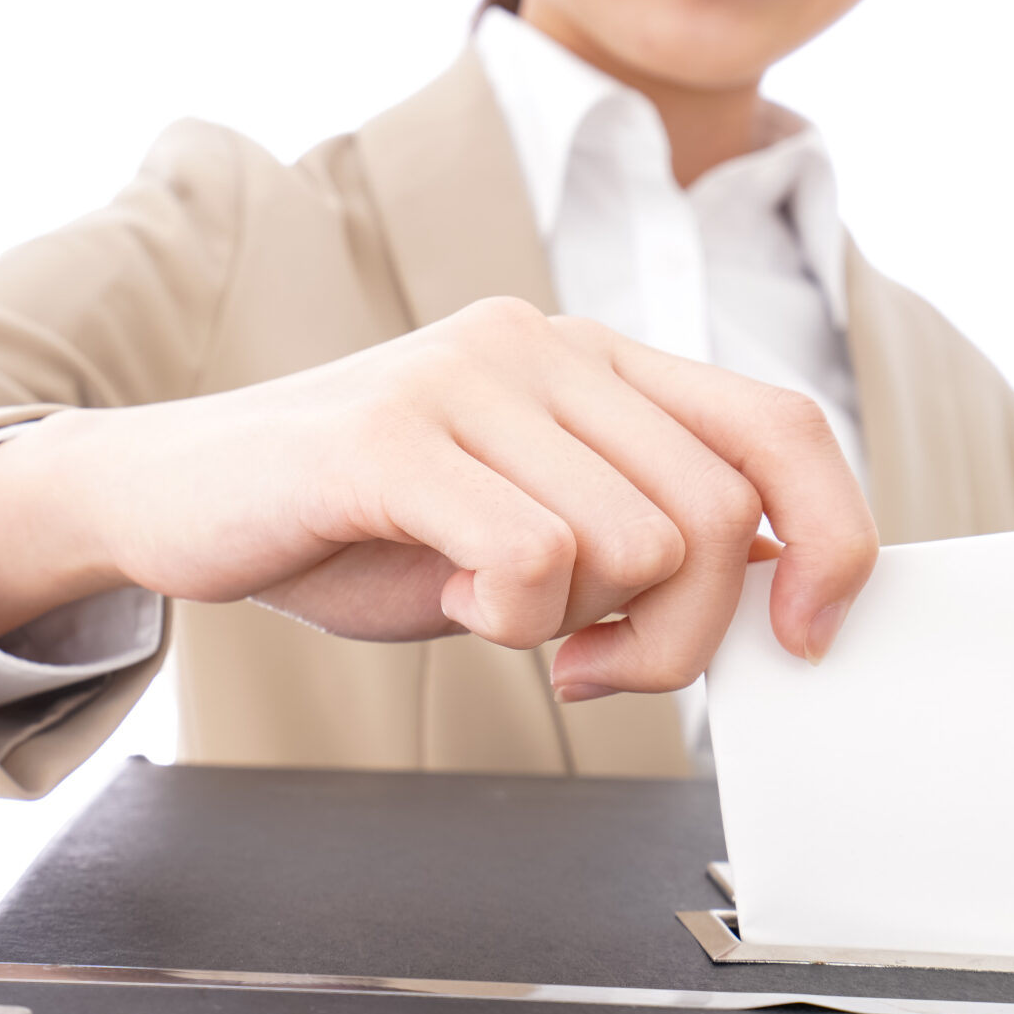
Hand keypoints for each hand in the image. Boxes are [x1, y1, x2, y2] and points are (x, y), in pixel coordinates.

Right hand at [0, 297, 877, 696]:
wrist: (178, 497)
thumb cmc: (352, 524)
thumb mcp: (521, 528)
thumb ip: (634, 536)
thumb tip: (773, 585)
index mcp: (589, 361)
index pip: (779, 426)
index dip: (835, 536)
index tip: (812, 633)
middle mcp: (542, 345)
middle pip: (721, 513)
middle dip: (684, 636)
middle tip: (597, 669)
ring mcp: (466, 377)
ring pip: (640, 542)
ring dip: (580, 629)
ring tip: (495, 614)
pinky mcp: (391, 434)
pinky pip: (532, 556)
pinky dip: (508, 618)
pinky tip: (450, 599)